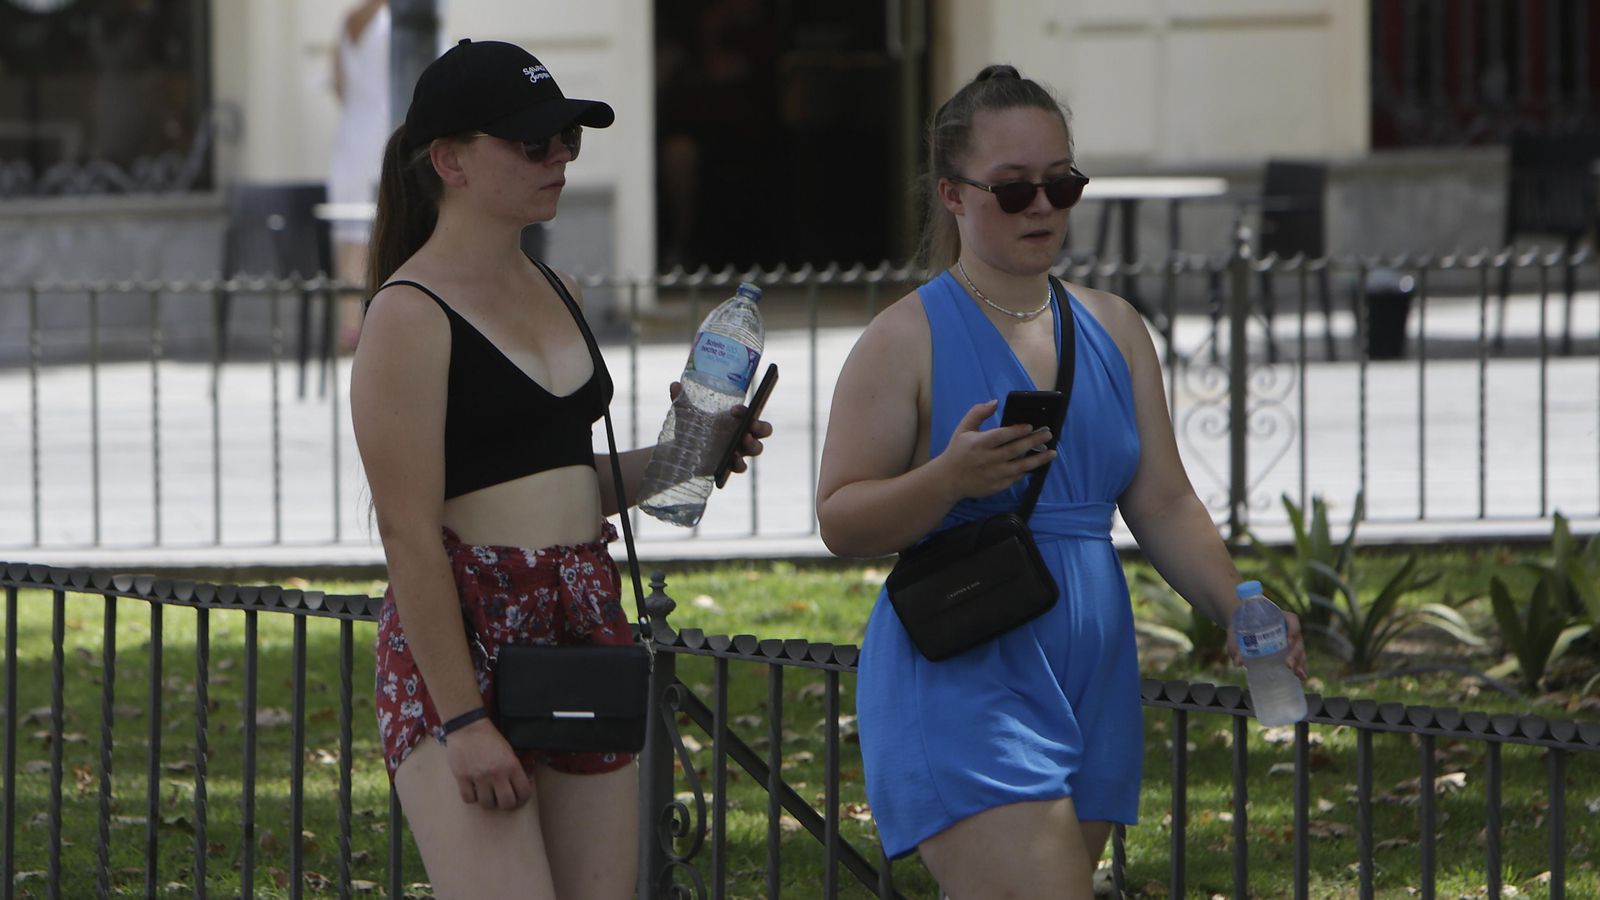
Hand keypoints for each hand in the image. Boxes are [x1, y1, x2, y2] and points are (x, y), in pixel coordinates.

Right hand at [443, 718, 532, 810]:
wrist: (468, 727)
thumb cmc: (490, 739)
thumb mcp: (509, 752)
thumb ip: (514, 770)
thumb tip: (518, 788)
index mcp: (512, 766)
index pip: (523, 793)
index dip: (522, 800)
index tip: (517, 799)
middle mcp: (497, 773)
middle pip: (506, 804)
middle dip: (506, 805)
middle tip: (501, 799)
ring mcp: (479, 777)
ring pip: (487, 804)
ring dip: (488, 801)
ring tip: (486, 794)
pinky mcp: (462, 778)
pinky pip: (469, 799)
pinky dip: (472, 797)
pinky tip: (473, 789)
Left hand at [667, 381, 773, 482]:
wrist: (681, 451)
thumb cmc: (691, 428)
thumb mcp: (687, 413)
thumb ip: (682, 399)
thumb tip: (674, 385)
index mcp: (736, 419)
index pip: (749, 412)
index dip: (746, 411)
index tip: (734, 410)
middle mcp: (741, 433)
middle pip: (763, 430)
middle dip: (761, 426)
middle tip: (752, 425)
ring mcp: (738, 450)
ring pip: (757, 448)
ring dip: (753, 445)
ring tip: (743, 441)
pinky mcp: (730, 465)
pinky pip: (742, 467)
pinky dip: (739, 464)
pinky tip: (733, 460)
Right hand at [932, 400, 1054, 500]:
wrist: (948, 479)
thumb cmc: (958, 452)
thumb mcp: (963, 429)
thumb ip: (978, 413)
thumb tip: (994, 402)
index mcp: (979, 444)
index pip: (1001, 435)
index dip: (1017, 430)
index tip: (1030, 426)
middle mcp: (987, 459)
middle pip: (1015, 450)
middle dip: (1034, 441)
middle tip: (1048, 434)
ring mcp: (993, 474)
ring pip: (1021, 466)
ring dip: (1038, 459)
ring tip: (1051, 452)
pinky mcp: (996, 486)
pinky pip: (1016, 478)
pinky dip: (1027, 471)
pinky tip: (1036, 464)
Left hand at [1225, 609, 1308, 679]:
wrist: (1241, 626)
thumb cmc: (1240, 626)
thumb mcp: (1236, 633)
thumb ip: (1235, 646)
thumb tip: (1238, 662)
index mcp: (1278, 617)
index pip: (1292, 620)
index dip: (1294, 629)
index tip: (1289, 640)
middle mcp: (1287, 628)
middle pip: (1297, 638)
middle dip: (1295, 653)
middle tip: (1289, 664)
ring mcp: (1289, 640)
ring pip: (1300, 650)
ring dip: (1300, 662)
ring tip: (1298, 674)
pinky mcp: (1288, 651)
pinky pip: (1298, 659)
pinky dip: (1300, 667)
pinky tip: (1301, 677)